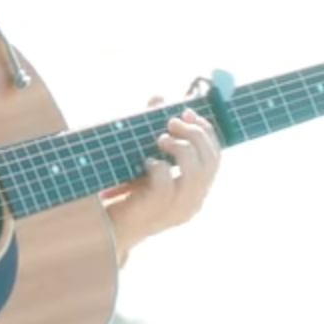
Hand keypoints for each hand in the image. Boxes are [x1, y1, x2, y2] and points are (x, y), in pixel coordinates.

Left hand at [101, 98, 219, 266]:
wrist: (108, 225)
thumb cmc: (129, 191)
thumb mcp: (147, 157)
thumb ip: (155, 128)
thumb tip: (159, 97)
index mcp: (197, 190)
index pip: (215, 157)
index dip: (206, 131)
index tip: (187, 111)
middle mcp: (193, 201)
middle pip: (210, 161)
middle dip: (194, 134)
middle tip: (171, 122)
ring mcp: (177, 209)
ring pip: (195, 172)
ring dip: (179, 148)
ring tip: (160, 139)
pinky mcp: (157, 211)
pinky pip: (166, 182)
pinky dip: (158, 166)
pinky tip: (145, 162)